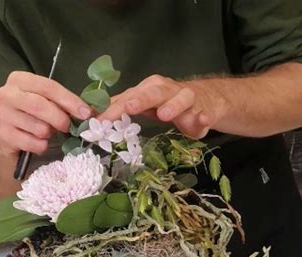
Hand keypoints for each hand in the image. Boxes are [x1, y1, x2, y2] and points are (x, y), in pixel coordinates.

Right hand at [0, 71, 91, 156]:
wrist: (10, 135)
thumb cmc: (33, 115)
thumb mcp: (47, 102)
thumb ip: (64, 103)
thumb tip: (89, 113)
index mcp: (20, 79)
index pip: (48, 87)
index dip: (70, 101)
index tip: (86, 113)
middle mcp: (7, 94)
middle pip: (40, 106)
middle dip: (60, 119)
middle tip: (67, 127)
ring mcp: (3, 115)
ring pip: (39, 127)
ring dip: (49, 133)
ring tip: (47, 132)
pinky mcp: (5, 135)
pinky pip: (34, 143)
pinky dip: (42, 146)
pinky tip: (39, 141)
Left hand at [98, 74, 227, 138]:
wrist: (206, 100)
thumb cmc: (169, 104)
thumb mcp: (145, 104)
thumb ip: (123, 109)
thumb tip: (95, 115)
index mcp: (149, 89)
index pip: (128, 98)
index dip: (113, 110)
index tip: (99, 122)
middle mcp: (167, 90)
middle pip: (153, 92)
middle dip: (140, 99)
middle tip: (128, 106)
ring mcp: (187, 98)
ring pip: (181, 98)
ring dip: (172, 106)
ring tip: (164, 115)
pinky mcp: (203, 111)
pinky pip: (204, 114)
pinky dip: (203, 117)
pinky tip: (202, 120)